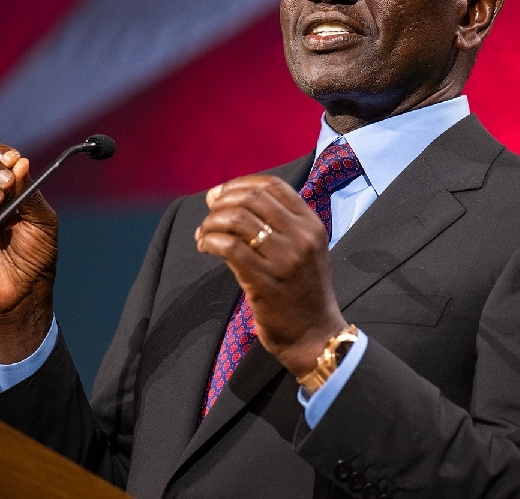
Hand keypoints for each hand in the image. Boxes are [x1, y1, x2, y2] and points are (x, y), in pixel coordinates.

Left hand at [194, 175, 347, 376]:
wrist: (315, 335)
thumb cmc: (305, 292)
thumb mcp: (308, 250)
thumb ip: (283, 225)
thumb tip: (232, 199)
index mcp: (312, 225)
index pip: (274, 186)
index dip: (241, 183)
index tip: (222, 193)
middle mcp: (301, 237)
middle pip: (253, 198)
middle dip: (222, 200)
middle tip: (209, 211)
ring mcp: (285, 259)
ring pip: (238, 219)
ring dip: (212, 222)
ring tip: (204, 233)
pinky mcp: (265, 281)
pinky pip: (229, 247)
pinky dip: (210, 241)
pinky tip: (205, 246)